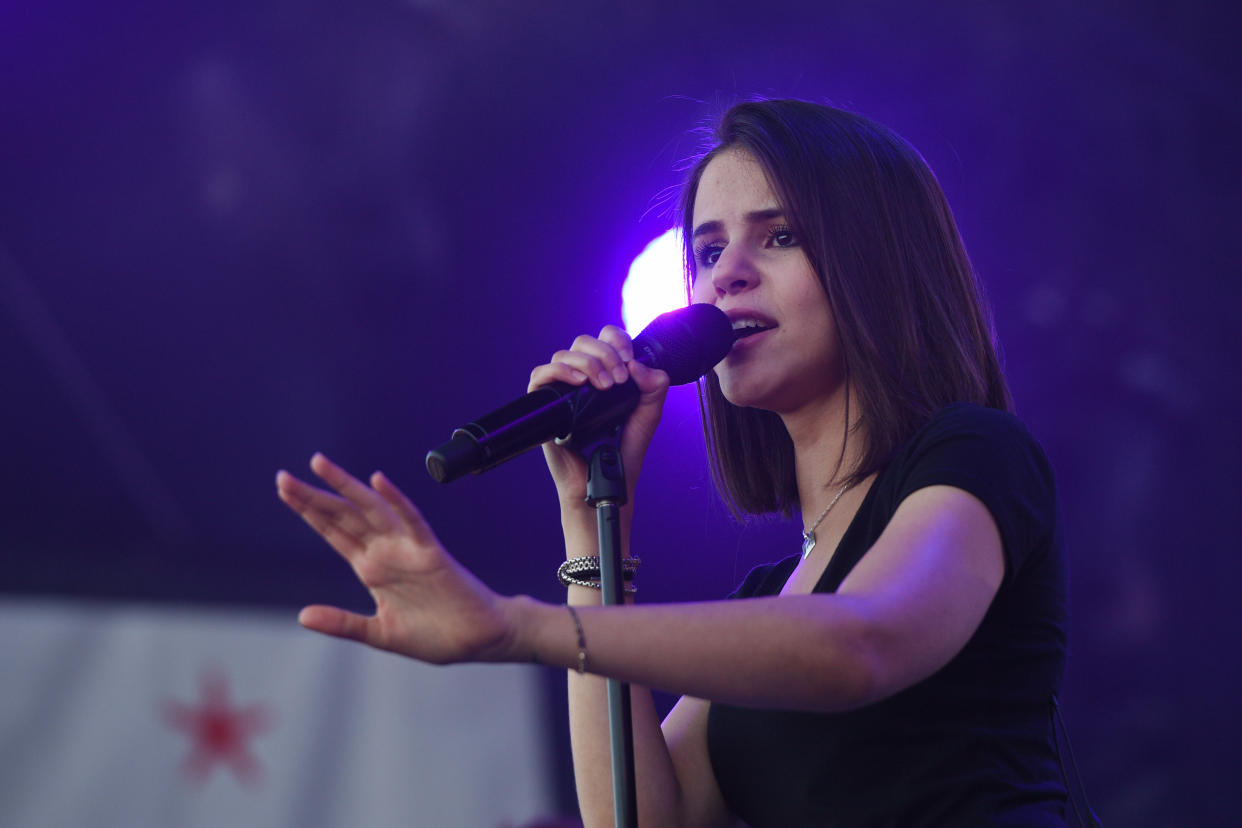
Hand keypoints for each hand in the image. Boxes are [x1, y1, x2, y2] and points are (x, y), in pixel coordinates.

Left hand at [276, 453, 514, 663]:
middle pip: (344, 516)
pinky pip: (412, 521)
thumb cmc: (434, 635)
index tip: (284, 490)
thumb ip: (342, 623)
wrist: (477, 640)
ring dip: (346, 487)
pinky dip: (396, 500)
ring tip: (319, 466)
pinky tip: (379, 482)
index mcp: (371, 569)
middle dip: (313, 496)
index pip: (333, 533)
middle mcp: (385, 552)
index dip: (309, 511)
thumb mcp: (379, 634)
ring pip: (371, 510)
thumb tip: (302, 616)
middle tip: (283, 477)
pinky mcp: (431, 553)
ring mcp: (407, 549)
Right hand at [527, 325, 670, 509]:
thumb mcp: (648, 415)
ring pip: (563, 354)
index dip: (617, 341)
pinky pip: (540, 375)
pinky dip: (559, 372)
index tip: (629, 361)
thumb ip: (654, 387)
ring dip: (588, 363)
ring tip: (605, 386)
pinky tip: (579, 383)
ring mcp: (561, 390)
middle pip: (583, 341)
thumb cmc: (623, 450)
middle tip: (619, 380)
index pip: (605, 338)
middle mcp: (581, 377)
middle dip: (605, 354)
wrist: (606, 482)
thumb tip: (637, 365)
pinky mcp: (545, 406)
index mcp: (604, 372)